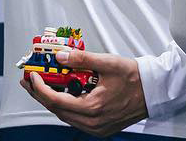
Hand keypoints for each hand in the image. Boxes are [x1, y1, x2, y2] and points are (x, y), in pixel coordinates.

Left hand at [19, 50, 147, 137]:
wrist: (154, 91)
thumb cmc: (136, 78)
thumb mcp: (109, 63)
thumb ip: (82, 59)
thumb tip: (61, 57)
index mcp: (93, 107)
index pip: (55, 100)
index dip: (39, 88)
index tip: (32, 76)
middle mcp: (92, 122)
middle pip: (56, 109)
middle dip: (40, 94)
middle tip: (31, 80)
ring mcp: (95, 128)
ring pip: (65, 116)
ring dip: (53, 101)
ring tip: (45, 86)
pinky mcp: (99, 129)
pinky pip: (75, 119)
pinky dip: (67, 107)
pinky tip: (65, 95)